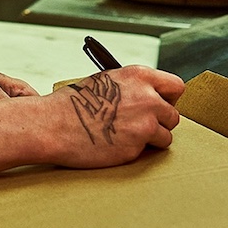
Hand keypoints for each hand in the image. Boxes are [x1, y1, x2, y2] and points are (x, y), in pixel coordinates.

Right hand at [43, 65, 182, 167]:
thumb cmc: (71, 104)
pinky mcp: (136, 147)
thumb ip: (131, 87)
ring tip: (126, 137)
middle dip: (160, 122)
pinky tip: (115, 145)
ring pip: (165, 136)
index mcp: (138, 76)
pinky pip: (146, 151)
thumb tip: (150, 97)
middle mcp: (147, 98)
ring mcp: (143, 124)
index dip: (168, 98)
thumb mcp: (104, 82)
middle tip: (141, 125)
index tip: (159, 104)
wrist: (51, 125)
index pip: (175, 86)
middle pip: (173, 115)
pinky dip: (134, 151)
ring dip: (151, 139)